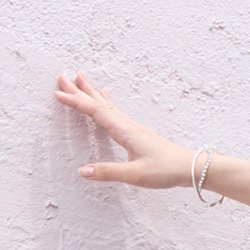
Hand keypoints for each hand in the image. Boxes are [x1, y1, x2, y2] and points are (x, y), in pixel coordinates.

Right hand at [52, 69, 192, 188]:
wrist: (191, 167)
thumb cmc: (166, 170)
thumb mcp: (135, 175)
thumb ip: (108, 172)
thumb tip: (82, 171)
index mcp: (125, 131)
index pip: (95, 112)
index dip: (76, 102)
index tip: (57, 93)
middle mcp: (128, 125)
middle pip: (99, 103)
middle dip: (80, 90)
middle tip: (62, 75)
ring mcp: (133, 128)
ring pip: (107, 105)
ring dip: (91, 92)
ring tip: (80, 79)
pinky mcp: (138, 133)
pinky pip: (115, 112)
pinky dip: (105, 103)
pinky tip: (106, 99)